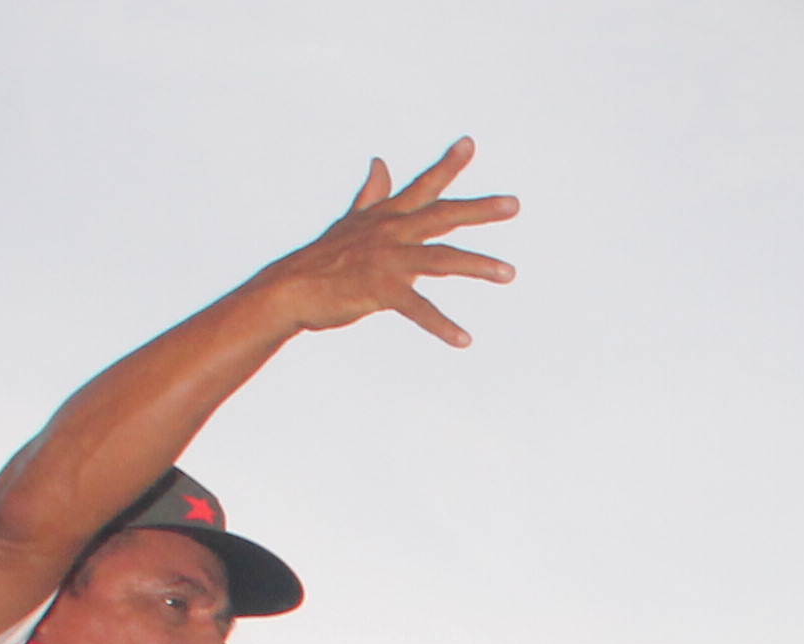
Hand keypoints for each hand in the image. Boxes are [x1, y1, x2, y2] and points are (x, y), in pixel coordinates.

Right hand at [251, 143, 519, 347]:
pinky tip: (464, 340)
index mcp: (386, 217)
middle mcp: (391, 232)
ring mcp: (387, 259)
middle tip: (513, 204)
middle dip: (480, 209)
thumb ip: (372, 194)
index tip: (469, 143)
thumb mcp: (351, 220)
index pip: (423, 186)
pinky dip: (442, 325)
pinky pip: (419, 309)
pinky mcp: (380, 289)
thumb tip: (381, 162)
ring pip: (441, 258)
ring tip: (509, 273)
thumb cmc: (322, 259)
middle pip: (443, 215)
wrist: (289, 288)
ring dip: (478, 266)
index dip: (447, 165)